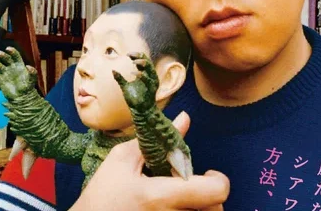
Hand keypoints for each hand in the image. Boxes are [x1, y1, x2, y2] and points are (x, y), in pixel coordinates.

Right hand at [0, 47, 36, 99]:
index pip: (15, 55)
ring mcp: (5, 73)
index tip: (8, 49)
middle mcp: (11, 67)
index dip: (12, 51)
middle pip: (5, 58)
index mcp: (19, 65)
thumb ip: (32, 72)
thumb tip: (28, 66)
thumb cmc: (28, 87)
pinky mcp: (0, 79)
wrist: (22, 97)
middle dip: (1, 55)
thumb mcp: (32, 80)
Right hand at [70, 112, 229, 210]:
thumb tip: (184, 119)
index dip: (218, 180)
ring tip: (177, 197)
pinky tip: (169, 207)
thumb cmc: (102, 194)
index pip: (215, 192)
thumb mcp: (122, 160)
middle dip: (209, 195)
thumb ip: (156, 141)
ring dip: (199, 205)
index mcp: (160, 196)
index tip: (206, 174)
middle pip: (216, 208)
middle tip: (188, 186)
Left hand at [113, 53, 157, 109]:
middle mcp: (150, 77)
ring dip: (143, 64)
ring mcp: (152, 83)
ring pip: (151, 70)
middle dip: (140, 57)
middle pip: (148, 62)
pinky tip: (134, 73)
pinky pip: (148, 81)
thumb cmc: (134, 98)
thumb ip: (120, 78)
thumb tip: (113, 70)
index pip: (143, 60)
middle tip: (130, 55)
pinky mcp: (151, 90)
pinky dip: (142, 76)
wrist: (140, 111)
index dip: (136, 56)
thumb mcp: (125, 86)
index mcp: (145, 74)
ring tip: (134, 62)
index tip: (128, 54)